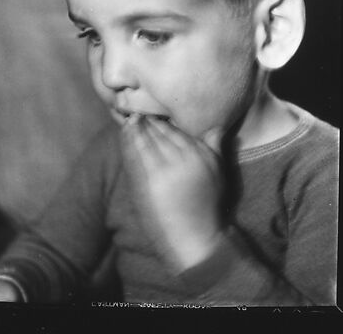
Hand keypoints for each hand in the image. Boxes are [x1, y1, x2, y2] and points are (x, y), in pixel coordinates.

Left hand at [122, 116, 225, 270]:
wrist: (197, 236)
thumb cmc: (208, 204)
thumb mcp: (218, 171)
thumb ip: (214, 146)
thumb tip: (217, 125)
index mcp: (198, 153)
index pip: (174, 128)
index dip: (160, 117)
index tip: (151, 108)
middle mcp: (181, 158)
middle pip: (158, 131)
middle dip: (146, 119)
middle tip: (133, 106)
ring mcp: (163, 169)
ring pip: (146, 139)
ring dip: (135, 126)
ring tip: (128, 116)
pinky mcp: (148, 182)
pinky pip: (136, 154)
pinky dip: (128, 141)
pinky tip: (124, 132)